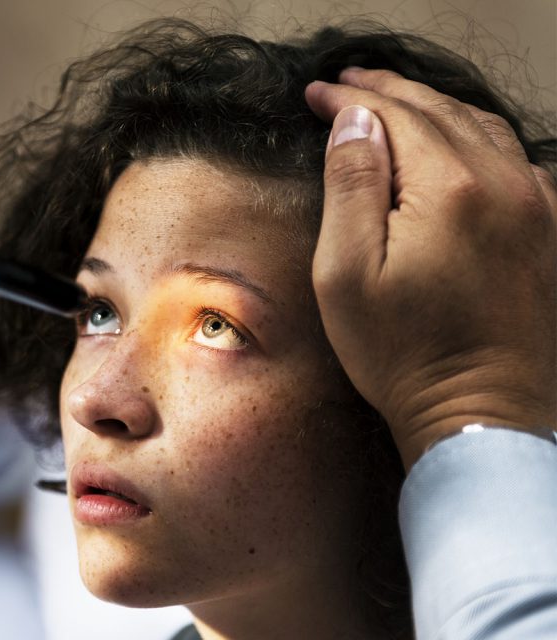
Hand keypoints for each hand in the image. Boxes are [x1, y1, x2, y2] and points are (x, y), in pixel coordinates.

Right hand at [305, 68, 556, 468]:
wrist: (482, 413)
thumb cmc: (404, 353)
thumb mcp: (346, 272)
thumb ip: (351, 186)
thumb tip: (355, 123)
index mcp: (450, 188)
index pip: (394, 115)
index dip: (349, 98)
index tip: (315, 92)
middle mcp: (504, 183)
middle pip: (440, 111)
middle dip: (388, 91)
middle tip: (347, 82)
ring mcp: (537, 205)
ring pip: (483, 127)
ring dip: (434, 107)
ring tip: (394, 101)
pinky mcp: (549, 231)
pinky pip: (517, 158)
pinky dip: (478, 136)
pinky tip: (458, 143)